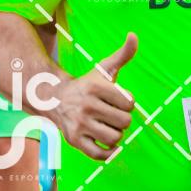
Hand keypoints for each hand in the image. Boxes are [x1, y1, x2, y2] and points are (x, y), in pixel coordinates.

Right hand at [52, 33, 137, 160]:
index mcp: (95, 87)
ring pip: (115, 138)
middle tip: (110, 114)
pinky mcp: (75, 141)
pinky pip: (100, 155)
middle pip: (125, 122)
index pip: (129, 103)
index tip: (116, 100)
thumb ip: (123, 54)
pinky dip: (107, 153)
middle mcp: (86, 106)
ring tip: (107, 126)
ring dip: (115, 135)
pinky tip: (106, 143)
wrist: (56, 100)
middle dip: (121, 119)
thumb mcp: (104, 69)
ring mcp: (79, 124)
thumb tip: (134, 35)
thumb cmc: (88, 85)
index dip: (127, 103)